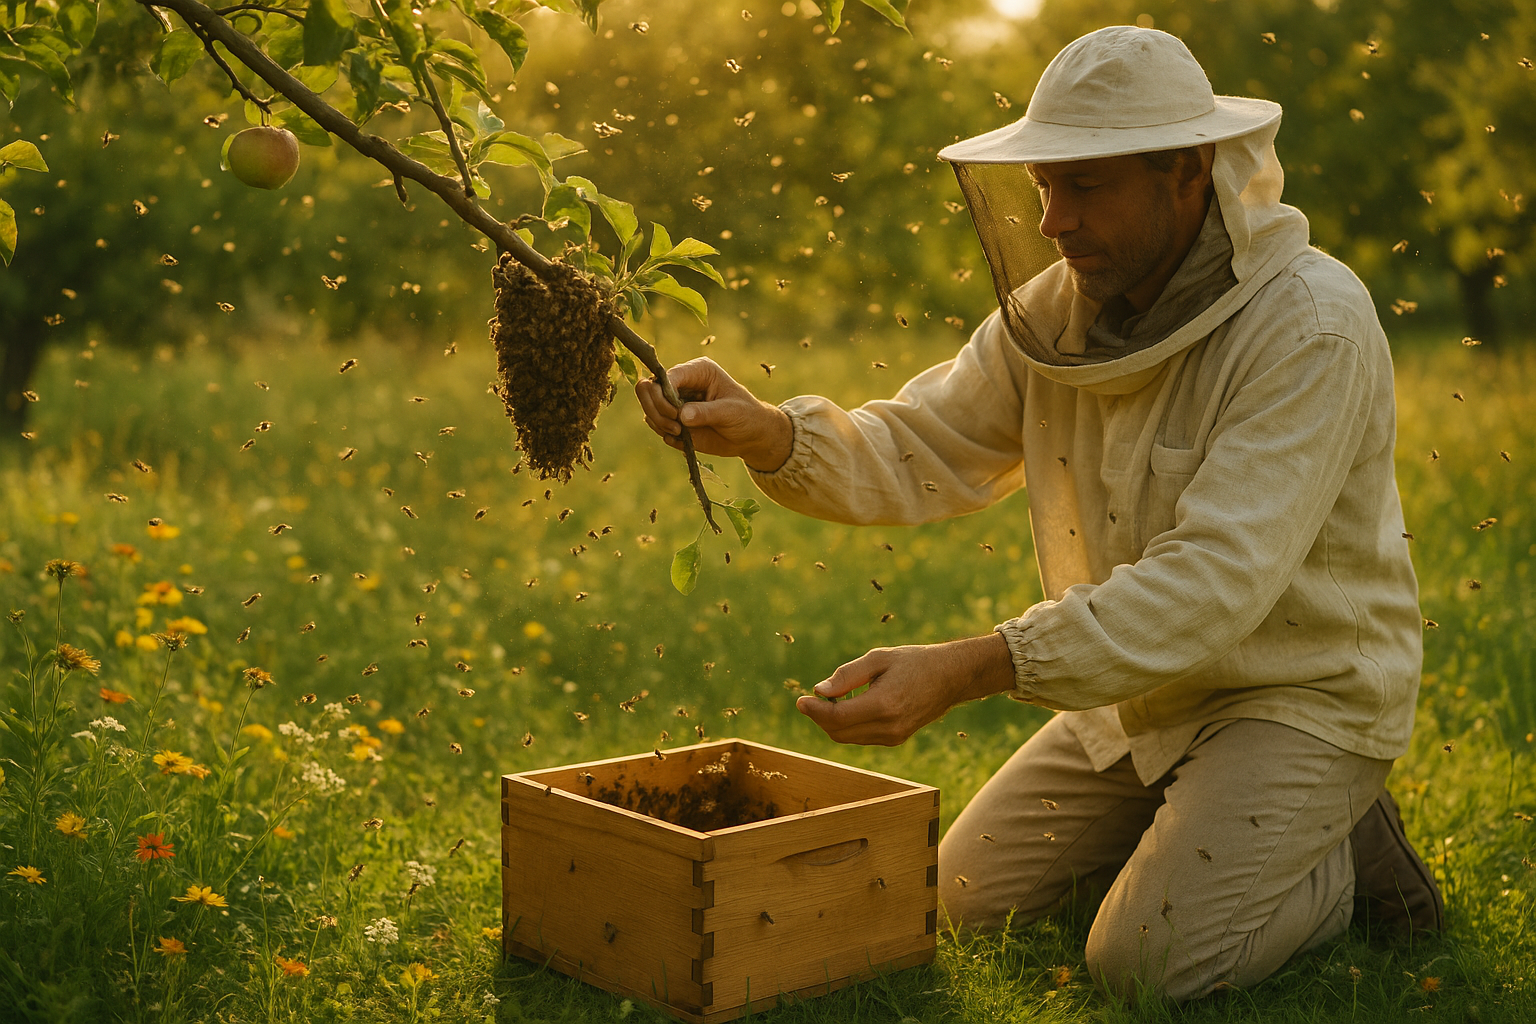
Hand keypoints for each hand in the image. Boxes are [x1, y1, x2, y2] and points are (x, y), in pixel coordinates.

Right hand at [635, 357, 793, 472]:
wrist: (751, 436)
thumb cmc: (746, 416)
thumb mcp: (730, 412)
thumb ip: (706, 412)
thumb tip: (681, 416)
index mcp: (697, 372)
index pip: (666, 377)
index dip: (663, 396)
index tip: (676, 415)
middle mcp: (682, 383)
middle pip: (647, 388)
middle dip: (656, 409)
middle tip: (675, 427)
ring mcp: (675, 402)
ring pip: (648, 408)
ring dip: (659, 423)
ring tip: (681, 433)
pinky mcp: (673, 419)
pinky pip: (655, 424)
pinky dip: (663, 433)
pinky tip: (681, 438)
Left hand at [795, 633, 1015, 745]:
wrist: (951, 677)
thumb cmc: (914, 661)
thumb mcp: (879, 658)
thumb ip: (847, 675)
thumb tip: (819, 691)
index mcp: (884, 705)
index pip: (837, 717)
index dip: (814, 711)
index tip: (800, 700)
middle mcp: (889, 727)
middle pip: (838, 732)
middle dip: (820, 717)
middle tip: (810, 699)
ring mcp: (894, 737)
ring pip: (848, 738)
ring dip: (832, 722)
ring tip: (831, 699)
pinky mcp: (896, 739)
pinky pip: (861, 737)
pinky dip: (848, 725)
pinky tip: (850, 706)